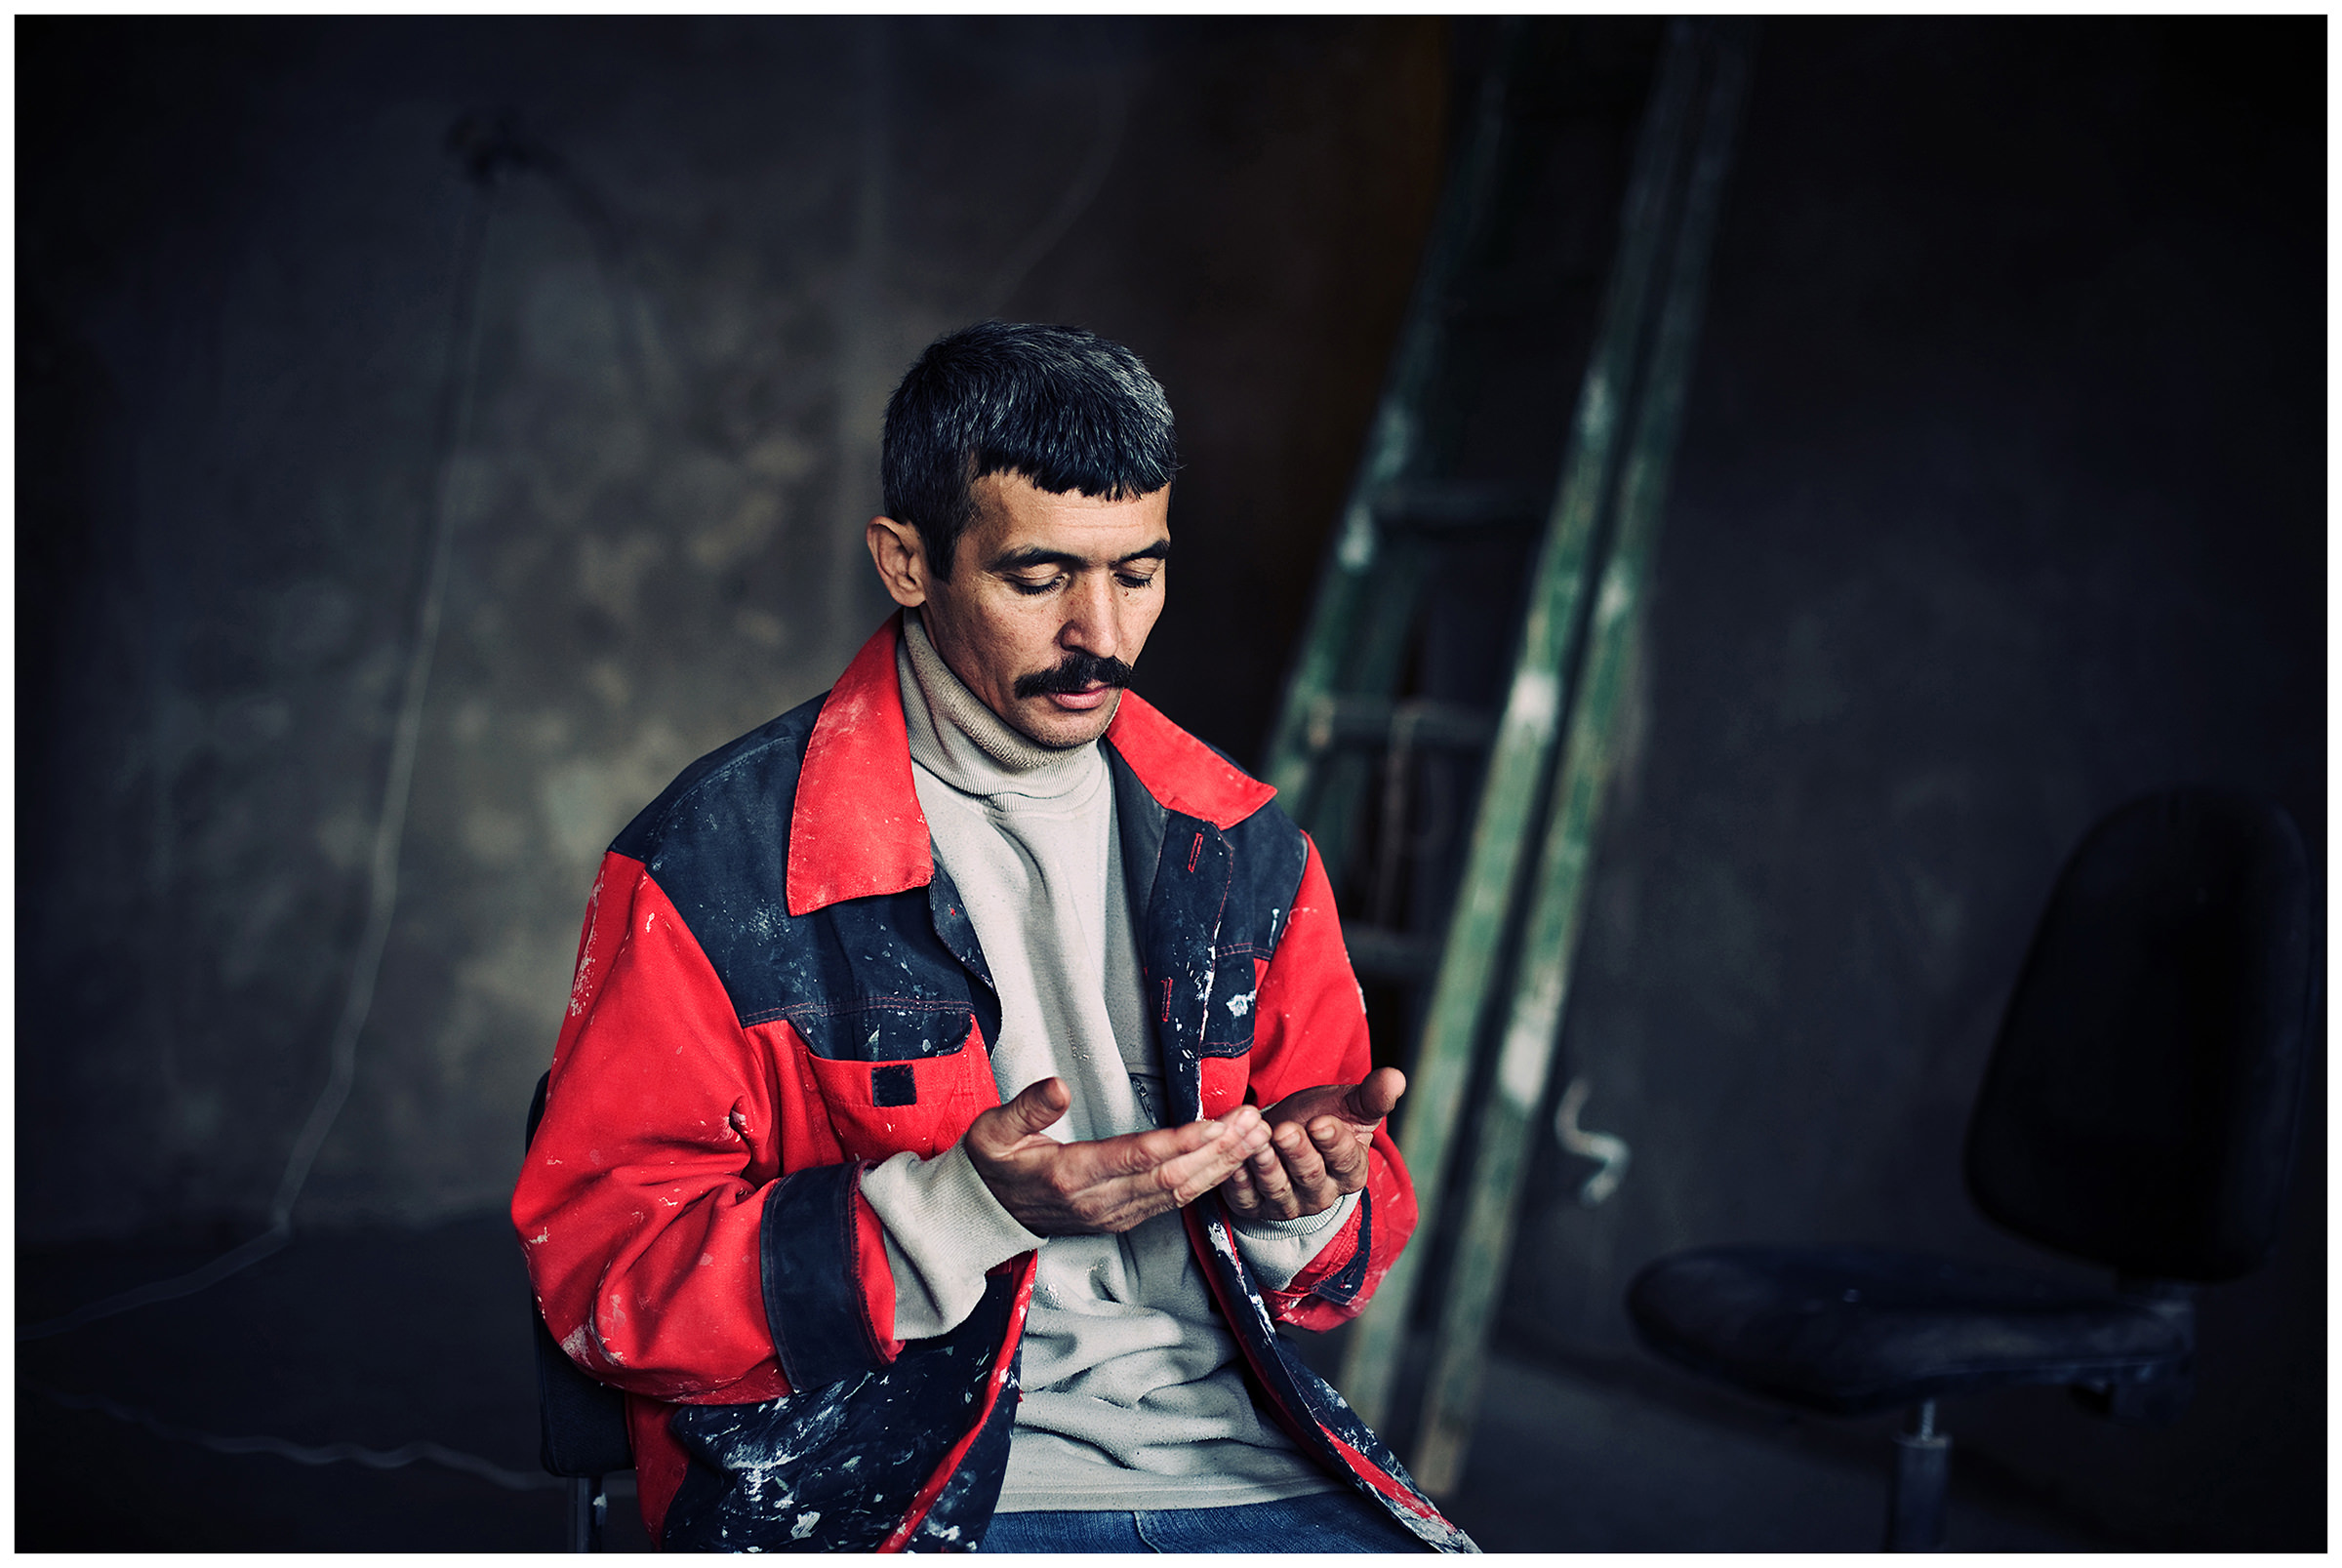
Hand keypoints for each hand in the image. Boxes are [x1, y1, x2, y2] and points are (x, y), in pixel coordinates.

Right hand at [965, 1077, 1271, 1235]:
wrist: (984, 1215)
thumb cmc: (990, 1165)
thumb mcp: (991, 1132)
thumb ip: (1026, 1108)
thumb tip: (1058, 1085)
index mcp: (1069, 1176)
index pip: (1137, 1158)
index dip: (1182, 1141)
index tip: (1219, 1122)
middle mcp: (1099, 1202)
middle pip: (1171, 1178)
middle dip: (1219, 1152)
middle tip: (1256, 1123)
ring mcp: (1113, 1215)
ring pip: (1179, 1194)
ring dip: (1222, 1166)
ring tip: (1256, 1137)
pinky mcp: (1123, 1219)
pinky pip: (1173, 1203)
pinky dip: (1207, 1181)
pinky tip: (1231, 1160)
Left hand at [1221, 1066, 1404, 1221]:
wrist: (1285, 1135)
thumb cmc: (1320, 1119)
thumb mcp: (1349, 1106)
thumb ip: (1373, 1096)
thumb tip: (1397, 1078)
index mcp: (1350, 1172)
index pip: (1345, 1159)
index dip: (1332, 1141)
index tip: (1321, 1123)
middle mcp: (1320, 1194)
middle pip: (1310, 1175)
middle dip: (1297, 1151)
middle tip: (1286, 1130)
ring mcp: (1287, 1203)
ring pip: (1277, 1187)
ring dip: (1266, 1164)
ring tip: (1259, 1140)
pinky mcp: (1254, 1206)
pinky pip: (1245, 1197)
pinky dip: (1238, 1180)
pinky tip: (1234, 1161)